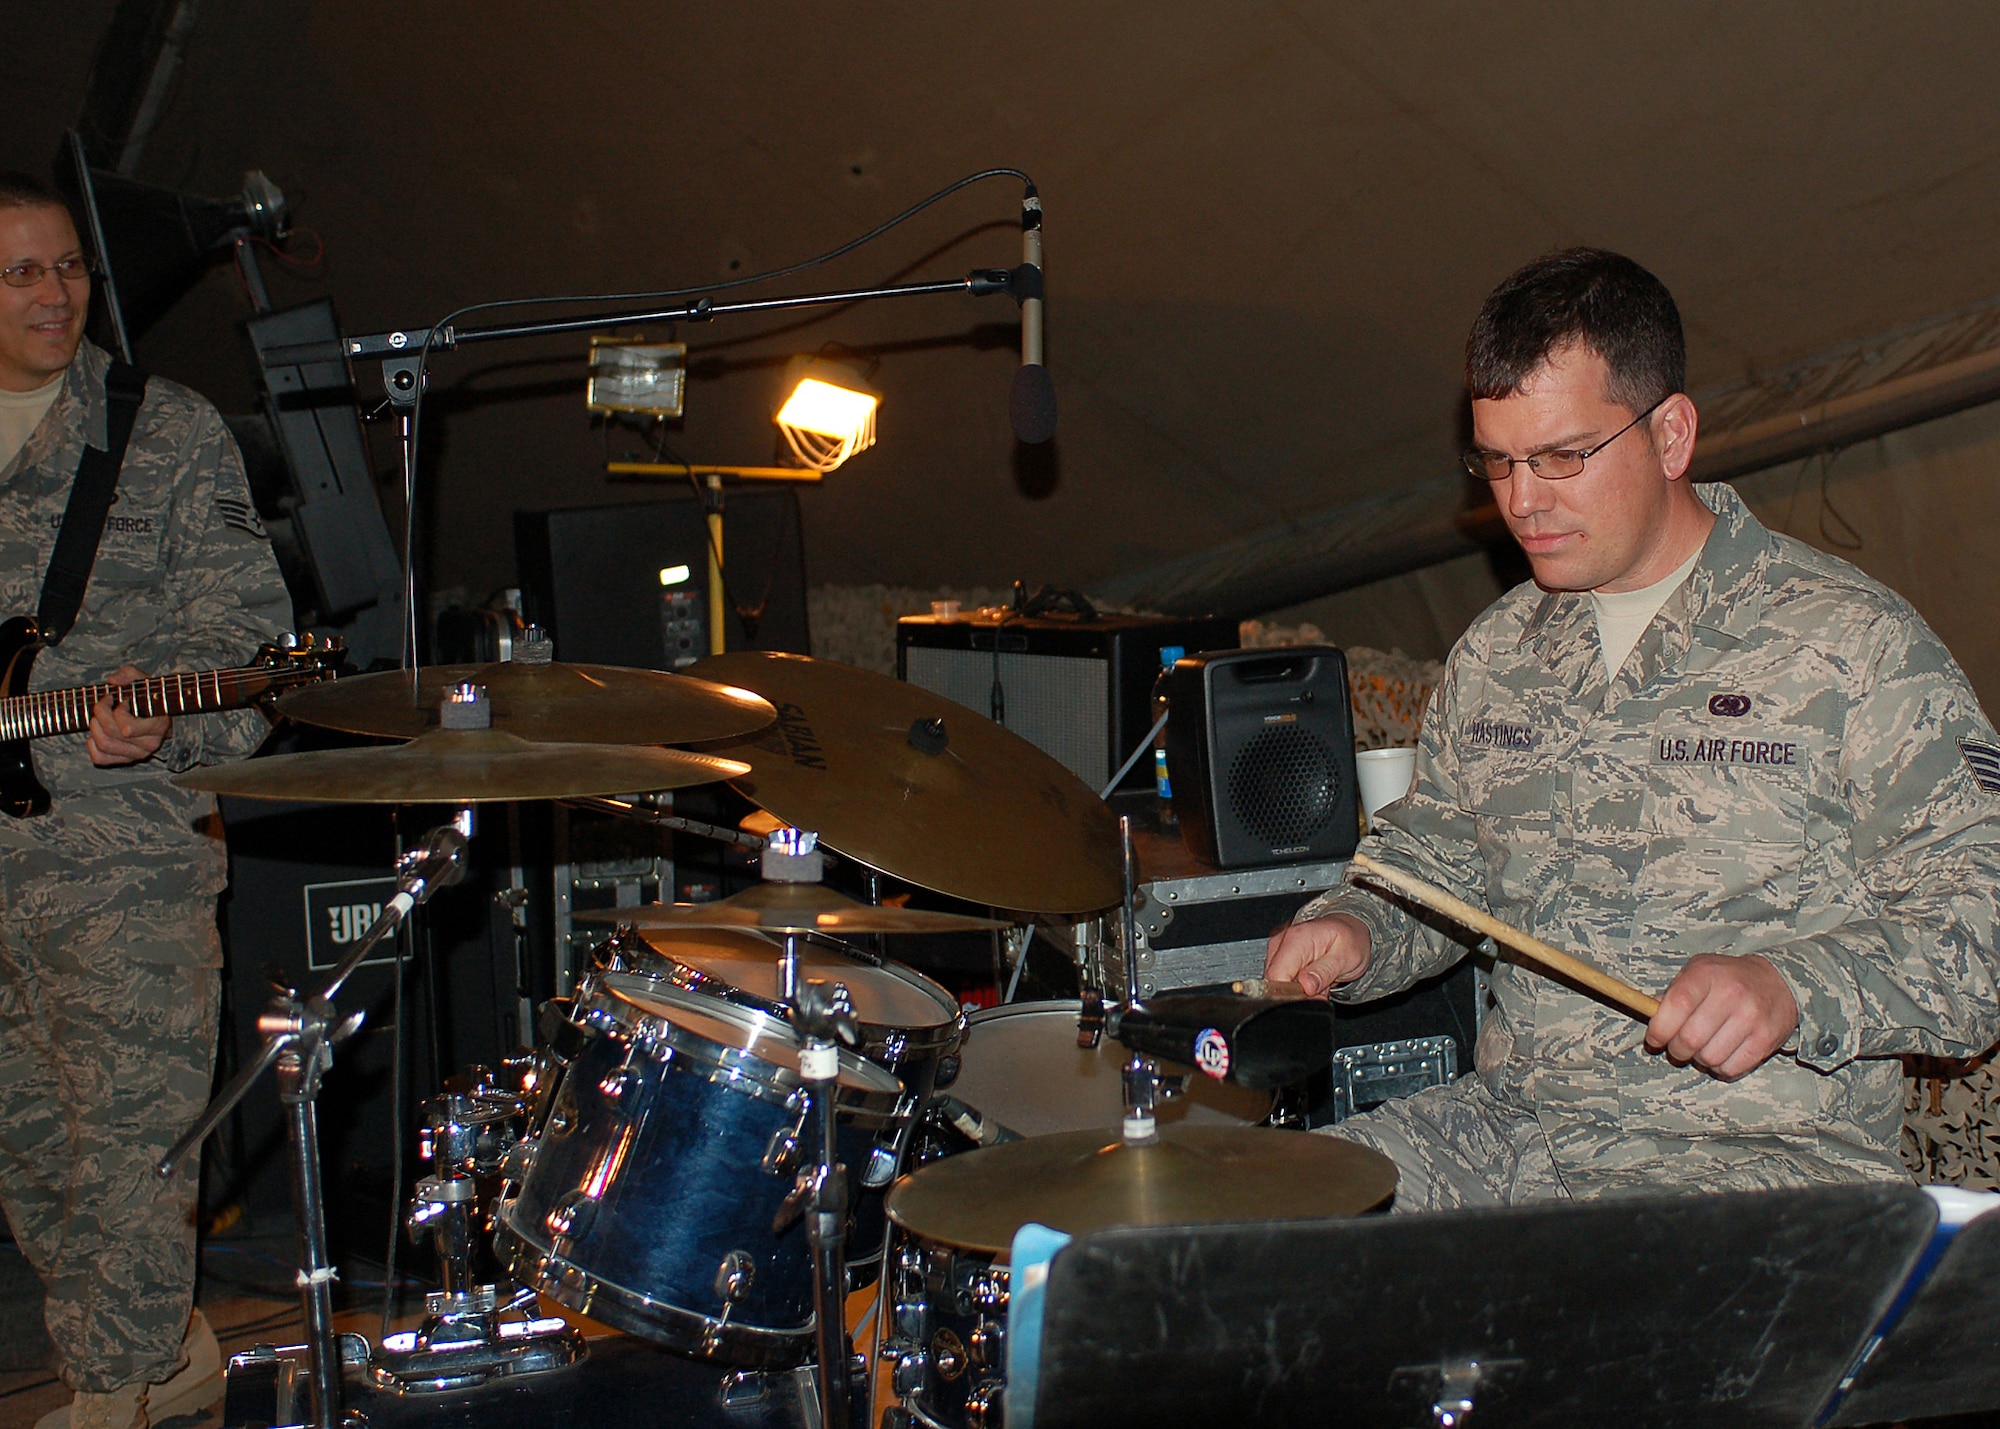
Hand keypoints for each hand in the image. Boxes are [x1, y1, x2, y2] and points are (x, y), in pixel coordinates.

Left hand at [85, 665, 169, 766]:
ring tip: (99, 716)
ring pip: (104, 745)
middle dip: (101, 713)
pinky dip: (91, 746)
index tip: (122, 700)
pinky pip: (100, 759)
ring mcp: (138, 755)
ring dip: (94, 727)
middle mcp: (150, 745)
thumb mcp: (145, 681)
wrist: (160, 716)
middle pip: (112, 734)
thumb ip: (131, 673)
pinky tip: (96, 734)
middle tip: (105, 702)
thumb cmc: (151, 697)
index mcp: (159, 726)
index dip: (118, 711)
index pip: (127, 729)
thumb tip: (112, 681)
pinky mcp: (125, 760)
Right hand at [1265, 912, 1371, 996]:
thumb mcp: (1347, 958)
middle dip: (1298, 992)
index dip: (1292, 993)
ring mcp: (1278, 948)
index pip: (1277, 975)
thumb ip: (1324, 972)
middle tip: (1321, 984)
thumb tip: (1305, 986)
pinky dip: (1298, 984)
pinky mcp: (1279, 955)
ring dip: (1299, 989)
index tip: (1312, 995)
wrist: (1350, 930)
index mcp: (1298, 938)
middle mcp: (1283, 940)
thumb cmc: (1350, 940)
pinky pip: (1282, 979)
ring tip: (1319, 978)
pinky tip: (1312, 976)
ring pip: (1278, 983)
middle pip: (1275, 981)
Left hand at [1644, 953, 1799, 1080]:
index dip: (1659, 1029)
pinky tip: (1721, 1054)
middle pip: (1690, 1038)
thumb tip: (1651, 1014)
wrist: (1779, 981)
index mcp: (1707, 974)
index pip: (1676, 1005)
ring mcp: (1751, 1018)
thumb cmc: (1728, 978)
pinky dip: (1720, 1068)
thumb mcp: (1698, 971)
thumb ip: (1674, 992)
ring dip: (1699, 1060)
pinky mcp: (1766, 1039)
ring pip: (1709, 1058)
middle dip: (1676, 1050)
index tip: (1654, 1039)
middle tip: (1678, 1047)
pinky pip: (1731, 1068)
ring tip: (1702, 1048)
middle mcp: (1730, 994)